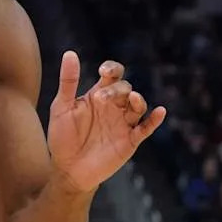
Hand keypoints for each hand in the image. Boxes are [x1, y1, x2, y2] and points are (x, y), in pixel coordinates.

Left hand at [47, 51, 165, 192]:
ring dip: (137, 100)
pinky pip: (146, 128)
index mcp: (98, 95)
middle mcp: (113, 107)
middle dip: (117, 90)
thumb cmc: (62, 136)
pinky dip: (154, 120)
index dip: (112, 69)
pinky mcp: (129, 140)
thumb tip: (70, 53)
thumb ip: (68, 82)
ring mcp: (123, 123)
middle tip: (100, 99)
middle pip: (125, 89)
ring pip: (138, 105)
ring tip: (133, 98)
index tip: (104, 71)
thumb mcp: (61, 107)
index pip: (113, 75)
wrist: (67, 168)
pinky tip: (160, 112)